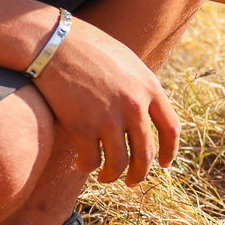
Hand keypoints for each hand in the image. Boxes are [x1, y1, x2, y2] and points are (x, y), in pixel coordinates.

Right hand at [27, 15, 180, 184]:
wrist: (53, 43)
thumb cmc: (88, 48)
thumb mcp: (126, 61)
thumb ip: (140, 88)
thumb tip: (148, 115)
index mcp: (149, 87)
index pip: (171, 129)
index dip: (169, 151)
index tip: (163, 164)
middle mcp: (133, 105)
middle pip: (145, 153)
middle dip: (139, 173)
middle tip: (132, 181)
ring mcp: (108, 117)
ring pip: (118, 163)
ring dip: (112, 176)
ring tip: (106, 177)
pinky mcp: (82, 127)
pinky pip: (91, 160)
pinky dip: (87, 166)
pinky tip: (83, 164)